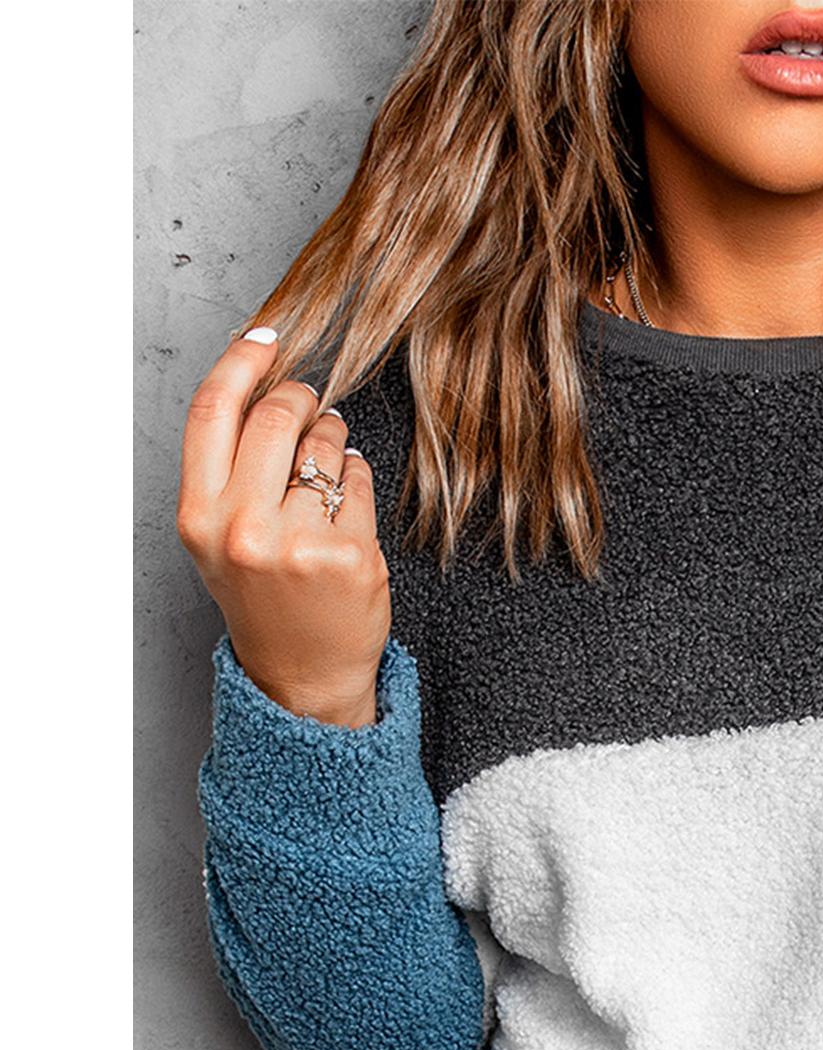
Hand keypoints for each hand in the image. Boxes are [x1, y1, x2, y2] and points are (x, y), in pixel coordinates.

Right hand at [176, 328, 390, 727]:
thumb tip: (265, 384)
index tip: (266, 338)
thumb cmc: (263, 599)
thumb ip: (230, 467)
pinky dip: (358, 477)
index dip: (241, 362)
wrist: (302, 676)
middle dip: (300, 397)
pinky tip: (347, 499)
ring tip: (327, 459)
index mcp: (200, 517)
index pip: (214, 412)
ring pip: (324, 446)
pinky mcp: (350, 556)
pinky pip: (360, 482)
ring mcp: (298, 543)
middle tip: (311, 402)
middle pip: (275, 418)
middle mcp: (243, 528)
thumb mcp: (219, 535)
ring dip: (332, 437)